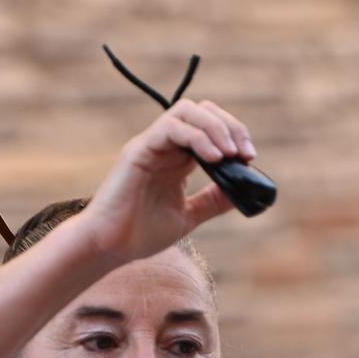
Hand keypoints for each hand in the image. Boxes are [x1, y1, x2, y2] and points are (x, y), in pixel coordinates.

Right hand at [77, 100, 257, 265]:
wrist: (109, 247)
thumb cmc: (140, 233)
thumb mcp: (187, 216)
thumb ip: (212, 201)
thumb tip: (244, 190)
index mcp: (177, 158)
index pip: (210, 126)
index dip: (234, 134)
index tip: (249, 158)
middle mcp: (165, 146)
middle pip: (202, 111)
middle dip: (230, 126)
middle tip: (245, 153)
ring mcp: (151, 145)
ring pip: (187, 110)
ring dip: (216, 127)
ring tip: (230, 153)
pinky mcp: (139, 150)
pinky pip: (170, 127)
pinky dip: (196, 136)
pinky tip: (213, 157)